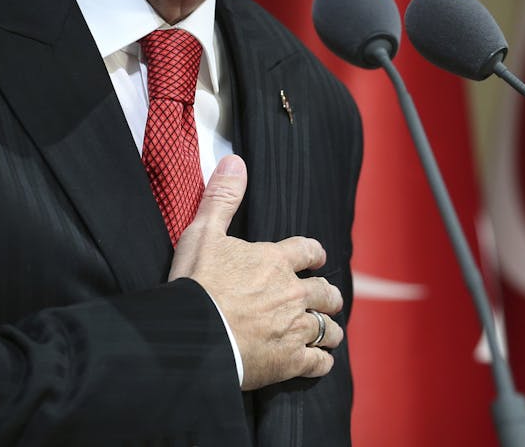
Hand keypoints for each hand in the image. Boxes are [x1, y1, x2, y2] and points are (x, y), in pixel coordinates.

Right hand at [169, 155, 344, 389]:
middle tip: (330, 299)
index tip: (318, 258)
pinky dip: (322, 362)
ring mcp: (294, 328)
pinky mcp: (290, 361)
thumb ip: (222, 197)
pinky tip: (321, 362)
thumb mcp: (204, 233)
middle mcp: (293, 293)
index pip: (307, 251)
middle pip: (325, 292)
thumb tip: (235, 161)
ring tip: (331, 333)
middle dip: (329, 296)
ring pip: (327, 328)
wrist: (194, 333)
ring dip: (330, 329)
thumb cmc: (197, 283)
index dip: (314, 254)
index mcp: (275, 261)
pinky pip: (318, 362)